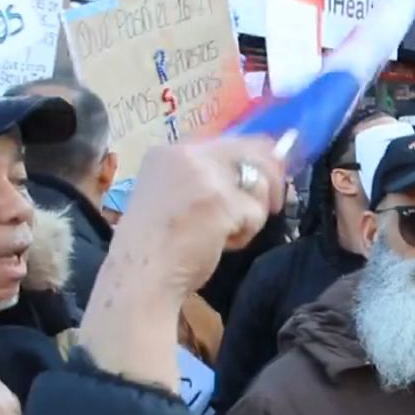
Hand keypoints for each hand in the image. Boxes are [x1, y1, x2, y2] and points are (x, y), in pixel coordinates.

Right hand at [111, 136, 285, 304]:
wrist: (141, 275)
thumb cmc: (154, 246)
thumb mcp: (170, 195)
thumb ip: (203, 178)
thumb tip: (252, 174)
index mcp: (169, 151)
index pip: (229, 139)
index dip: (255, 157)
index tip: (267, 175)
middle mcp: (186, 154)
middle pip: (252, 151)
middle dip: (271, 178)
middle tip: (274, 204)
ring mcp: (204, 175)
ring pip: (258, 183)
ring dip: (253, 212)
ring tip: (227, 233)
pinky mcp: (221, 200)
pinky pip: (256, 213)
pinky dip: (246, 233)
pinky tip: (222, 244)